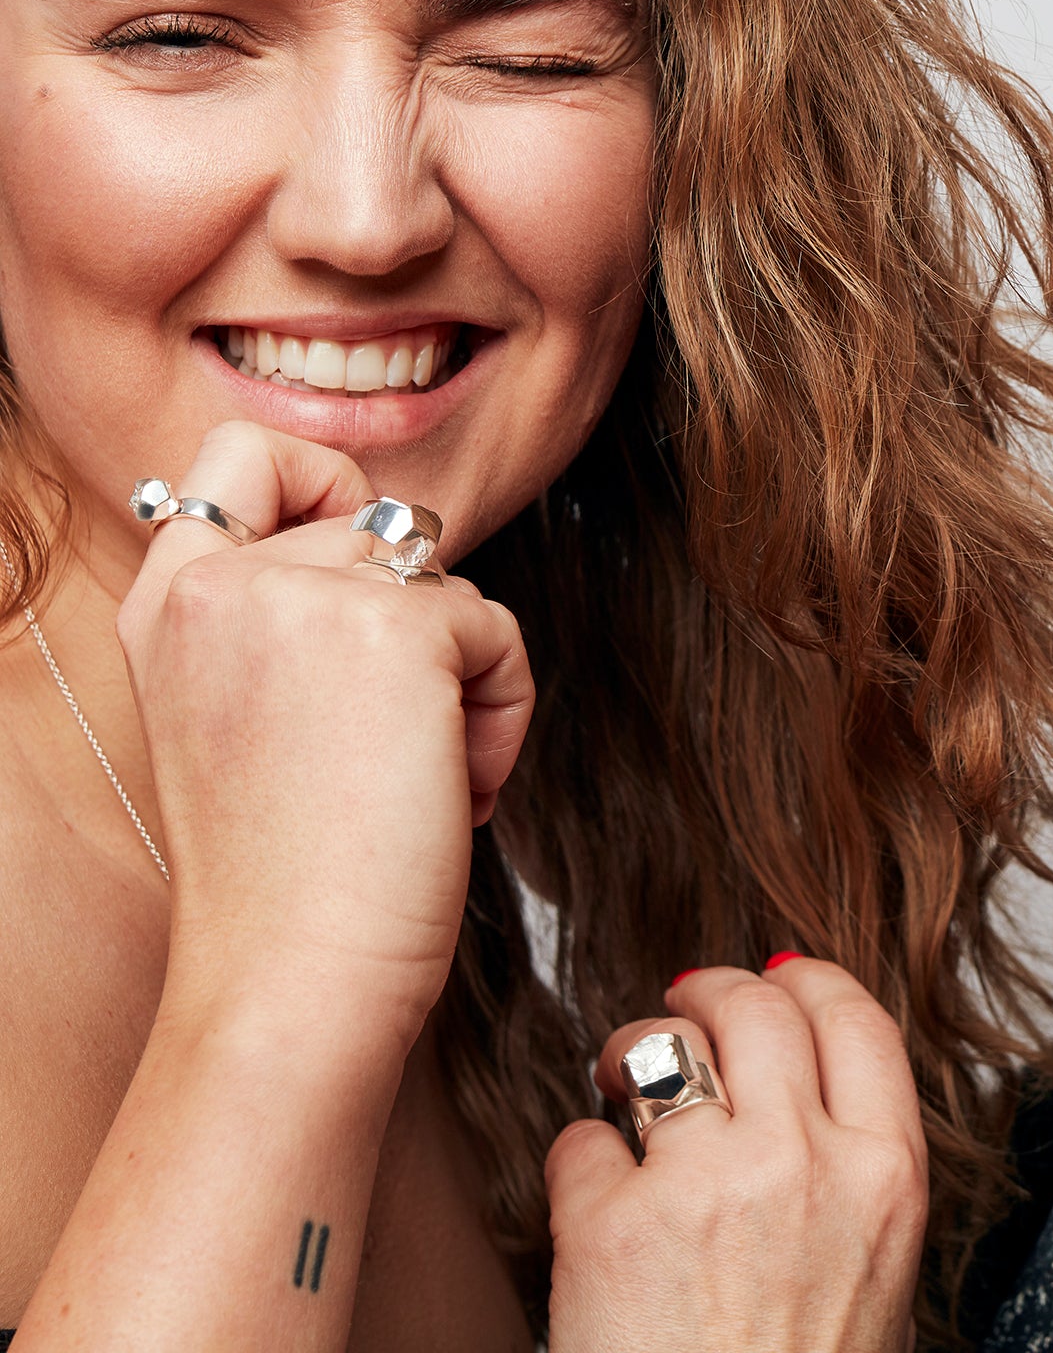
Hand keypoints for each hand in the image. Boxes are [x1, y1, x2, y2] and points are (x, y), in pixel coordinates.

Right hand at [115, 419, 535, 1045]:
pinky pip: (497, 630)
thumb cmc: (286, 875)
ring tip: (422, 780)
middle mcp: (221, 581)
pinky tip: (458, 789)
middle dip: (416, 628)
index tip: (363, 573)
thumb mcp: (245, 712)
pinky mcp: (398, 628)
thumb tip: (396, 536)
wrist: (293, 979)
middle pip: (382, 529)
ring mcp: (304, 595)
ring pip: (446, 584)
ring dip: (462, 678)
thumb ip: (286, 613)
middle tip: (389, 744)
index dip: (320, 482)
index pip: (239, 454)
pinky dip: (504, 708)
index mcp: (167, 603)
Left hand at [545, 956, 926, 1352]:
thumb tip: (801, 1079)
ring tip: (619, 1081)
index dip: (809, 982)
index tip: (779, 978)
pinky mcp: (613, 1227)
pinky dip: (575, 1163)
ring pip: (662, 1046)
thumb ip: (849, 1171)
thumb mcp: (873, 1275)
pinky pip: (580, 1143)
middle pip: (755, 1005)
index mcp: (886, 1177)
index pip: (856, 1016)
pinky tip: (587, 1204)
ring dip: (631, 1052)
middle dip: (710, 993)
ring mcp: (708, 1187)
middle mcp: (805, 1162)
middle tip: (683, 1004)